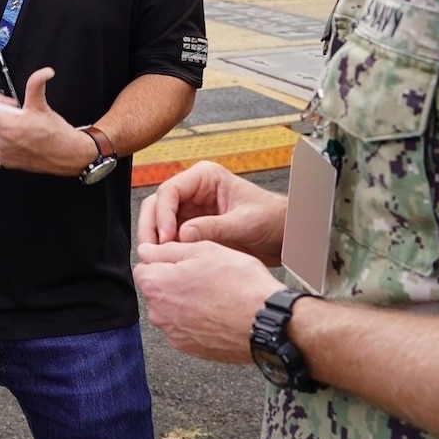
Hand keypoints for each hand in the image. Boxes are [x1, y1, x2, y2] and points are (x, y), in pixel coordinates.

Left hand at [0, 67, 92, 176]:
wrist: (66, 155)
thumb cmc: (55, 132)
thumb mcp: (42, 106)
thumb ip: (37, 86)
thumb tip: (45, 72)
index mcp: (7, 125)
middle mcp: (1, 140)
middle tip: (7, 106)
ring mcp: (2, 153)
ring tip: (10, 121)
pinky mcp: (5, 162)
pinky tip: (6, 133)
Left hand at [134, 239, 282, 363]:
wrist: (267, 322)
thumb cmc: (241, 285)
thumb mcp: (204, 250)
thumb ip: (168, 250)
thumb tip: (147, 250)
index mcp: (157, 285)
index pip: (143, 267)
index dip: (163, 260)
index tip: (182, 261)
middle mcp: (159, 313)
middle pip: (156, 290)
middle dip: (173, 281)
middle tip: (204, 275)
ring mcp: (174, 333)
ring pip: (171, 309)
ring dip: (185, 301)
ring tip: (215, 294)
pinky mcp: (190, 348)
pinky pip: (184, 328)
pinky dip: (196, 320)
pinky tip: (217, 312)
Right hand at [137, 160, 286, 264]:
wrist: (286, 234)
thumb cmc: (272, 218)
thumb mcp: (244, 223)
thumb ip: (214, 228)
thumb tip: (183, 235)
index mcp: (205, 177)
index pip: (170, 190)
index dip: (163, 214)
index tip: (166, 236)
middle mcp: (194, 191)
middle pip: (158, 204)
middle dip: (152, 227)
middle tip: (153, 249)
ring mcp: (192, 210)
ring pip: (159, 221)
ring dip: (156, 239)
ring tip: (159, 257)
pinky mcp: (193, 228)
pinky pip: (171, 236)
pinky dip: (166, 248)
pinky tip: (169, 260)